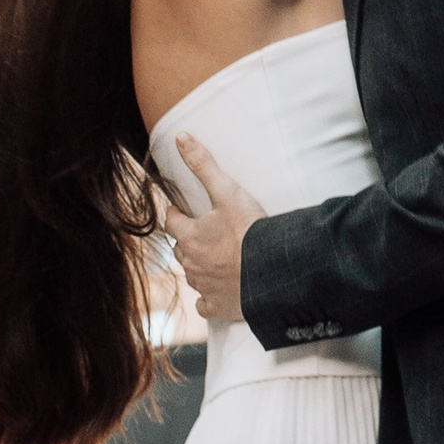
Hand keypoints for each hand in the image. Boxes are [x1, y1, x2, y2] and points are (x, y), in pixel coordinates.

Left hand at [167, 136, 265, 325]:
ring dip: (197, 266)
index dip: (175, 214)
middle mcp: (192, 263)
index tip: (180, 209)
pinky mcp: (218, 307)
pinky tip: (216, 292)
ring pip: (191, 275)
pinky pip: (204, 305)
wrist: (273, 273)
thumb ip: (203, 164)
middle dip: (187, 240)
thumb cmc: (250, 231)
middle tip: (202, 232)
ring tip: (213, 258)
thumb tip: (180, 137)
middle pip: (180, 249)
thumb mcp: (228, 191)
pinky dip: (206, 299)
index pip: (171, 221)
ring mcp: (204, 287)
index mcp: (190, 236)